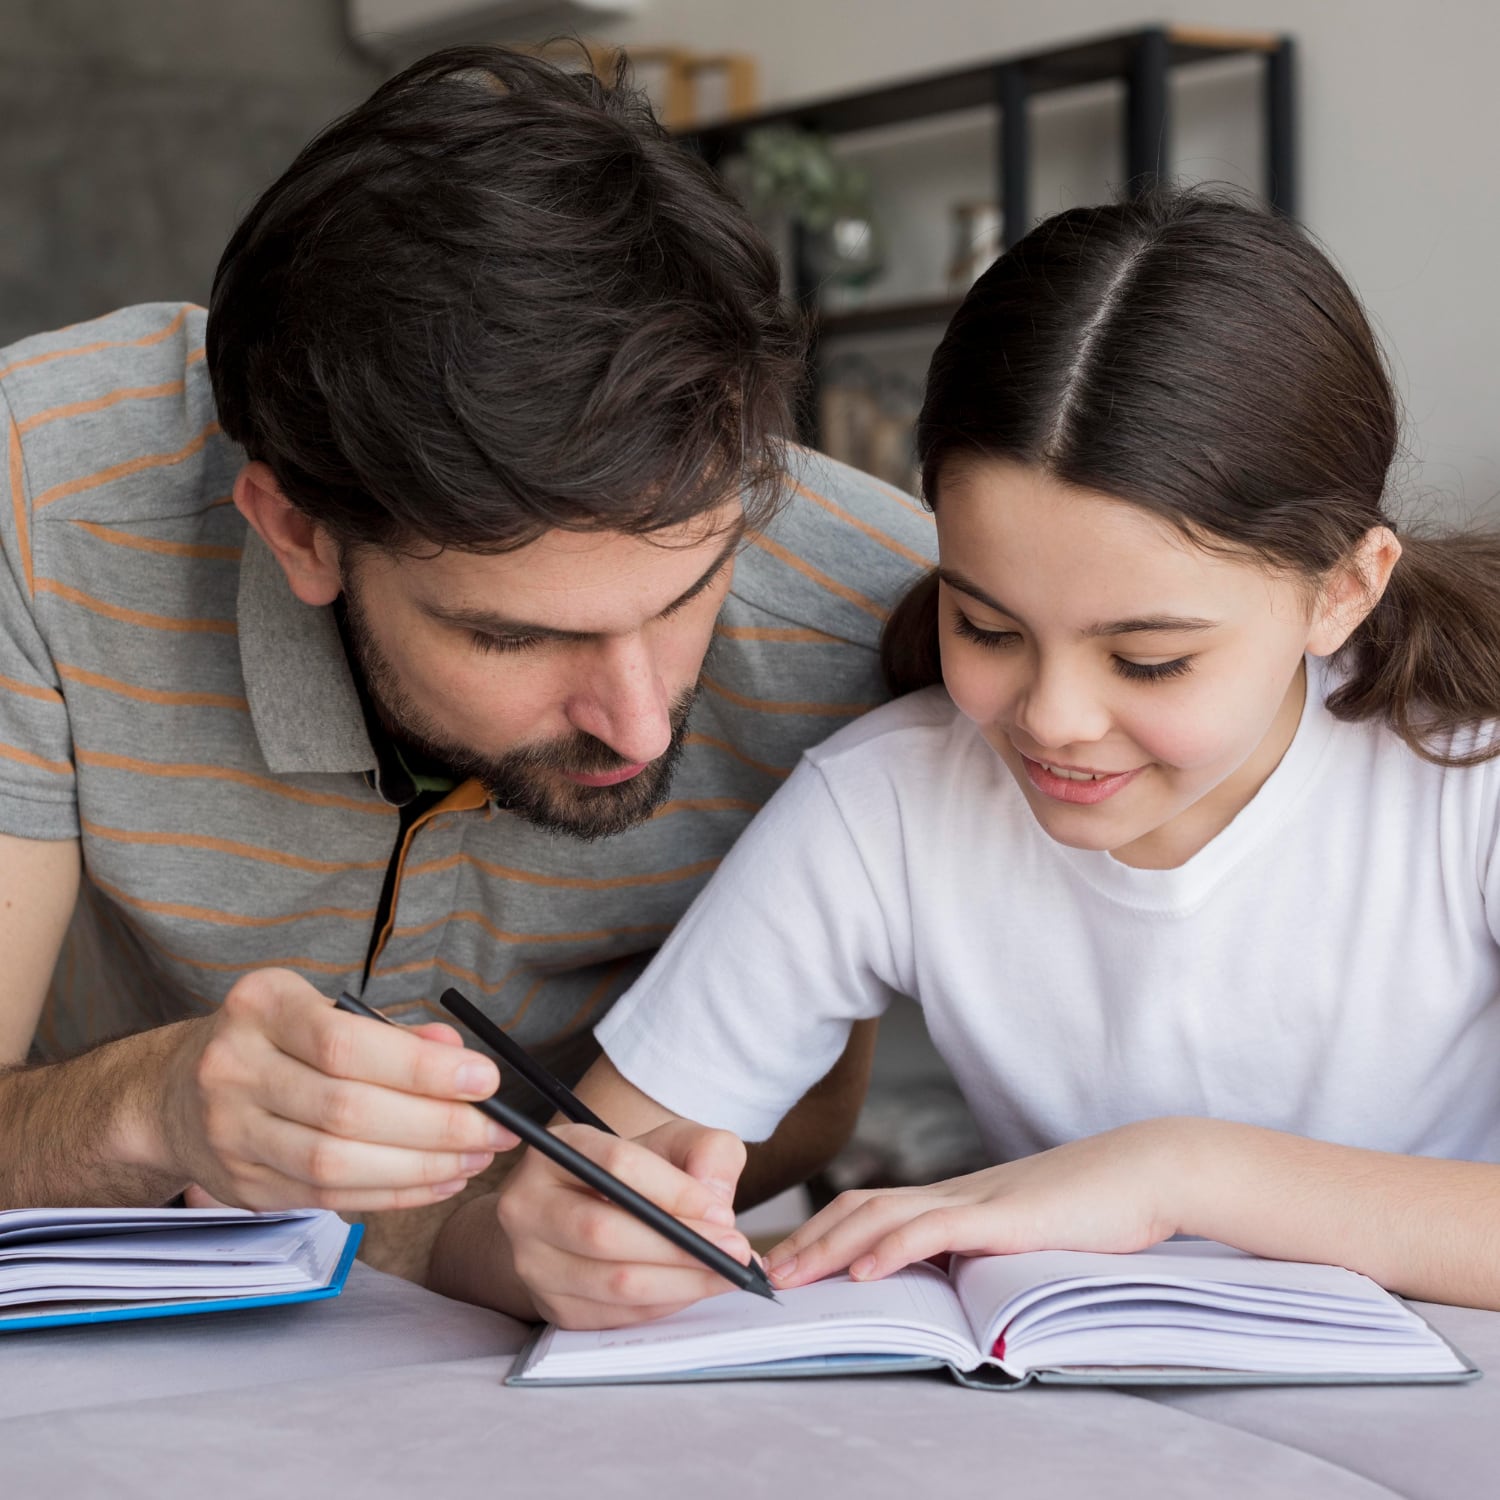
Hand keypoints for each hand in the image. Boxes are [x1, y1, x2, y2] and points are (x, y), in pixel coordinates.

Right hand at [153, 968, 517, 1211]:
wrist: (174, 1092)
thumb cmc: (274, 1041)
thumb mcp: (321, 1011)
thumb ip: (391, 1034)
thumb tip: (459, 1054)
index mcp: (260, 1007)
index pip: (346, 1042)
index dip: (422, 1068)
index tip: (486, 1079)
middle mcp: (234, 1068)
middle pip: (346, 1109)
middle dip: (437, 1125)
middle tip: (497, 1129)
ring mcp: (230, 1133)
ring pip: (335, 1164)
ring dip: (421, 1167)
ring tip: (475, 1158)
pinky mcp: (242, 1185)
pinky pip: (328, 1198)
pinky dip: (393, 1193)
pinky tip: (439, 1180)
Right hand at [496, 1117, 754, 1328]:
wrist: (580, 1212)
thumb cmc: (633, 1176)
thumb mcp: (671, 1143)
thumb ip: (705, 1150)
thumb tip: (714, 1196)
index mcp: (557, 1149)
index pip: (615, 1167)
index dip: (674, 1192)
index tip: (723, 1212)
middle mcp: (529, 1203)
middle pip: (605, 1232)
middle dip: (680, 1245)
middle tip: (735, 1251)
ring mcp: (532, 1260)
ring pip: (610, 1281)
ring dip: (680, 1283)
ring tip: (726, 1274)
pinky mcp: (549, 1304)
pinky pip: (613, 1314)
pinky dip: (662, 1306)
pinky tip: (693, 1290)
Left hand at [765, 1120, 1188, 1287]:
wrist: (1147, 1171)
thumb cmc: (1097, 1206)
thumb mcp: (1027, 1232)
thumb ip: (987, 1247)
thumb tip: (953, 1279)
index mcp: (958, 1199)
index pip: (872, 1209)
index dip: (824, 1233)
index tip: (786, 1262)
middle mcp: (955, 1193)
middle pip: (860, 1208)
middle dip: (807, 1242)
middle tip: (760, 1274)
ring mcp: (977, 1200)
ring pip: (883, 1216)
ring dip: (829, 1247)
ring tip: (790, 1276)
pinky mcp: (1004, 1217)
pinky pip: (935, 1230)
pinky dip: (892, 1249)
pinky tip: (863, 1271)